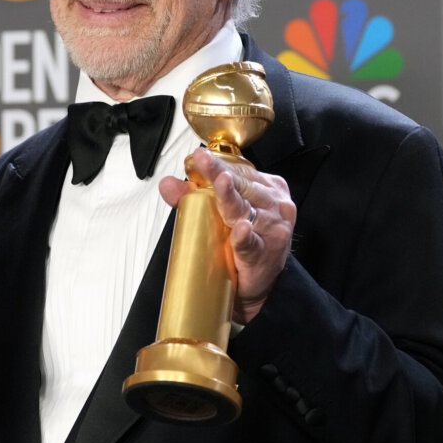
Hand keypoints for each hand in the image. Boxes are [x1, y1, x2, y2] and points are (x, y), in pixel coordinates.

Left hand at [159, 148, 295, 322]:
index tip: (200, 157)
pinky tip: (241, 229)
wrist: (260, 286)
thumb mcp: (222, 216)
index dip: (219, 163)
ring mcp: (273, 229)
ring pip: (247, 209)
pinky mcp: (267, 254)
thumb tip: (167, 184)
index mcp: (268, 189)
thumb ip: (194, 197)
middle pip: (243, 185)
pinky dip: (245, 236)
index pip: (241, 170)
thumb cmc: (245, 245)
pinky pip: (252, 243)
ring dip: (233, 198)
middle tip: (204, 162)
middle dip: (221, 172)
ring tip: (221, 184)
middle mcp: (275, 205)